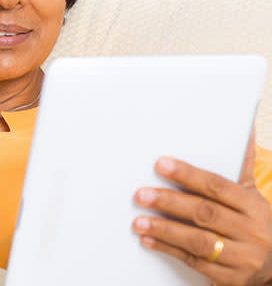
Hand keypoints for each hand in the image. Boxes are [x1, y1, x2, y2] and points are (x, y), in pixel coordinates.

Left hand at [133, 131, 271, 284]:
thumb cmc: (262, 224)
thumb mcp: (260, 194)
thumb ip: (251, 164)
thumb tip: (258, 128)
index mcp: (254, 205)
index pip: (216, 186)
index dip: (187, 174)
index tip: (161, 164)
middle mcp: (250, 231)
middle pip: (204, 213)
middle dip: (170, 202)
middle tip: (142, 194)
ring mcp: (242, 257)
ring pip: (198, 241)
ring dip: (165, 230)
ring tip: (139, 222)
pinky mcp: (231, 279)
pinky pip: (195, 263)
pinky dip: (169, 250)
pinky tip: (149, 240)